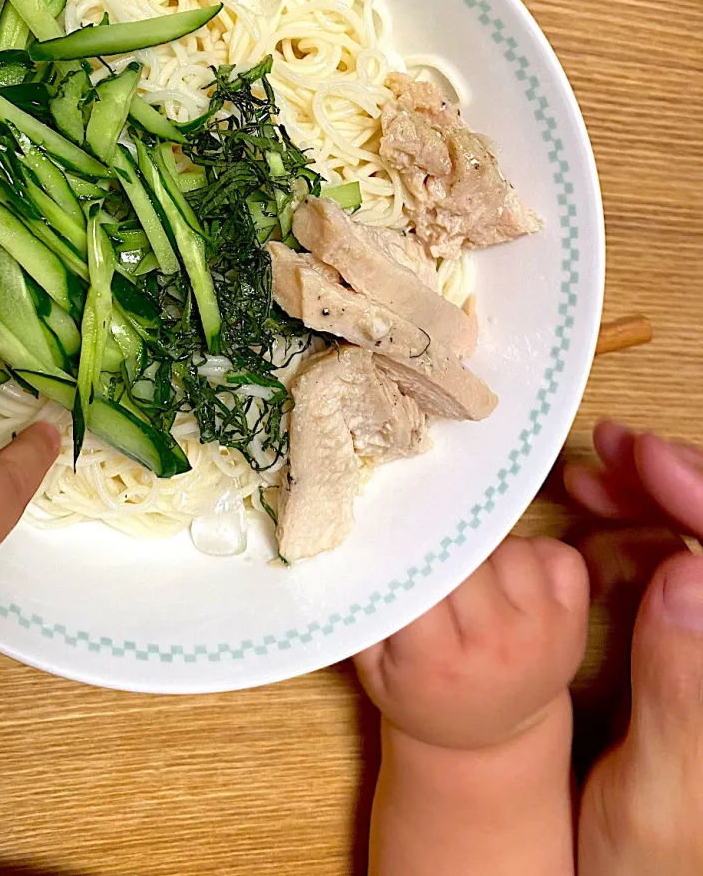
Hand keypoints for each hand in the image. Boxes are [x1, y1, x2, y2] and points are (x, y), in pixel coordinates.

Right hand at [355, 536, 588, 749]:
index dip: (409, 551)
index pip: (423, 579)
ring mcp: (543, 634)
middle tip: (434, 553)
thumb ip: (364, 613)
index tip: (397, 540)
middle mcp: (497, 645)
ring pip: (512, 548)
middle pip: (470, 556)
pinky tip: (511, 574)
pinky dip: (536, 552)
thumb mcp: (374, 667)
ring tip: (472, 569)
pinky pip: (559, 555)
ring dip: (489, 548)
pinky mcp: (575, 623)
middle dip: (447, 545)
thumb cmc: (421, 693)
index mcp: (438, 660)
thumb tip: (356, 550)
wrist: (490, 737)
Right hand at [565, 422, 702, 874]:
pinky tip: (603, 527)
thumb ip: (682, 697)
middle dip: (679, 479)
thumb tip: (689, 575)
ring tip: (594, 480)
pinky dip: (647, 533)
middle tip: (611, 453)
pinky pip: (689, 571)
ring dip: (659, 499)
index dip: (702, 492)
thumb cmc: (651, 873)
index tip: (645, 458)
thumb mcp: (658, 807)